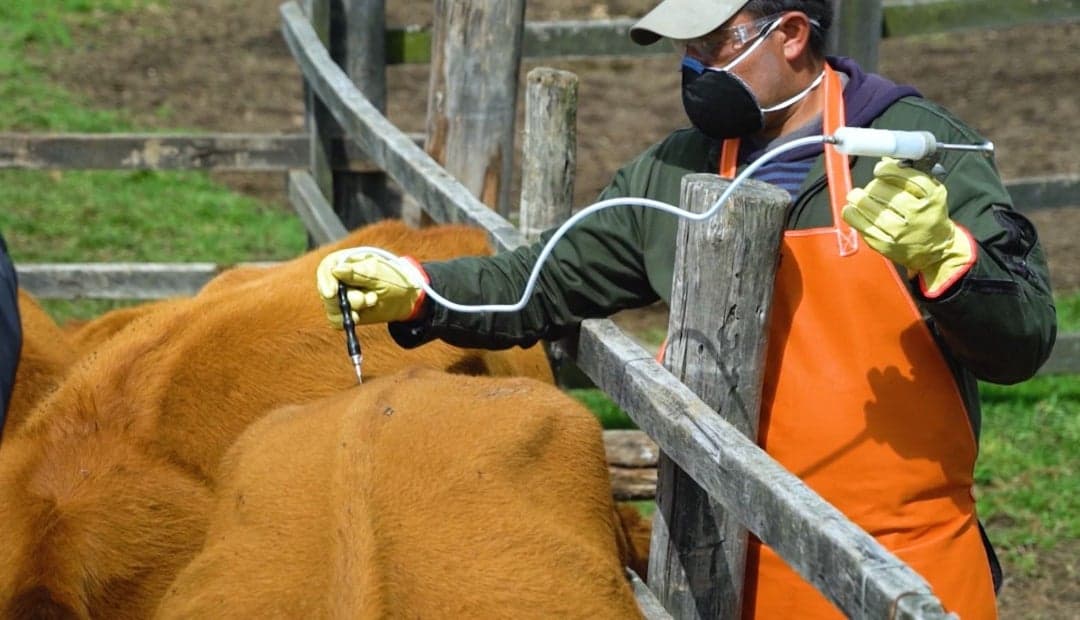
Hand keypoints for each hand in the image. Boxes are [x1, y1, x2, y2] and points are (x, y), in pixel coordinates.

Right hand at [315, 249, 427, 326]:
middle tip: (368, 299)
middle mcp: (338, 279)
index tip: (332, 293)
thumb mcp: (379, 273)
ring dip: (352, 308)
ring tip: (372, 301)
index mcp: (345, 262)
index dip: (326, 281)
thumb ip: (358, 272)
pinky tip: (359, 316)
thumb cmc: (394, 279)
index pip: (326, 269)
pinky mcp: (344, 312)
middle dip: (348, 298)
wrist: (406, 297)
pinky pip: (336, 320)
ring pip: (331, 308)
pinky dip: (347, 320)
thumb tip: (336, 270)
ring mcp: (340, 296)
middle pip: (327, 291)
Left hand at [843, 157, 974, 296]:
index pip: (906, 177)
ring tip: (857, 196)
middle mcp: (917, 214)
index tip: (879, 170)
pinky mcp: (884, 244)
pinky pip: (859, 223)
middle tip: (871, 186)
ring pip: (868, 206)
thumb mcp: (930, 191)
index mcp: (931, 197)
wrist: (936, 249)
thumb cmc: (929, 215)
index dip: (888, 170)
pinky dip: (852, 213)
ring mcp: (899, 231)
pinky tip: (853, 209)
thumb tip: (886, 159)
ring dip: (858, 197)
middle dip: (873, 185)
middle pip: (883, 191)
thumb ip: (910, 174)